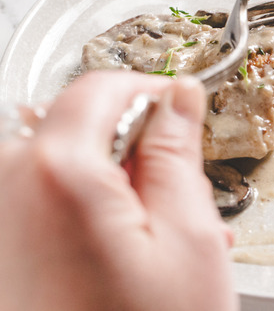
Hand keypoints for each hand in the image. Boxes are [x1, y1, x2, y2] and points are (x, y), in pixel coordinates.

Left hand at [0, 71, 236, 310]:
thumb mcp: (184, 234)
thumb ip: (176, 151)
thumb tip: (177, 98)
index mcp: (56, 172)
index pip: (101, 87)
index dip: (150, 90)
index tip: (182, 107)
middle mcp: (7, 190)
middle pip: (80, 127)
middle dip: (137, 151)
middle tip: (185, 194)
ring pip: (68, 170)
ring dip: (121, 189)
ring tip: (169, 239)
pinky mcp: (1, 251)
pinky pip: (47, 206)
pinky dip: (94, 216)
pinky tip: (135, 256)